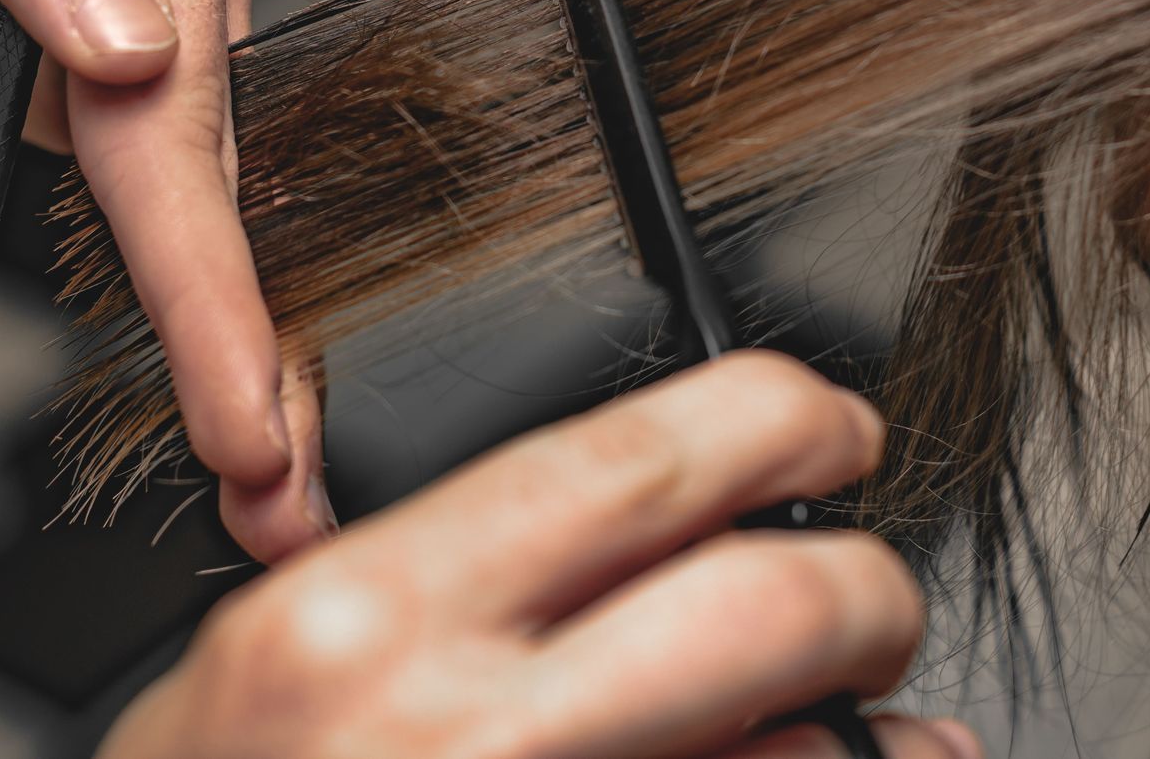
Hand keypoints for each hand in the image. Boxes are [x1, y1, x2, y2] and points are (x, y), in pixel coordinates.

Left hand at [0, 0, 326, 559]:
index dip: (210, 261)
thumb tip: (135, 39)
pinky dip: (202, 292)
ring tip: (262, 466)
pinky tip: (227, 368)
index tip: (239, 396)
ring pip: (212, 193)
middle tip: (273, 488)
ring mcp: (161, 6)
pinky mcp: (121, 65)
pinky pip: (170, 186)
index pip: (187, 91)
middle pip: (221, 166)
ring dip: (245, 337)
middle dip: (251, 339)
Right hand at [98, 354, 978, 758]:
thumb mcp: (278, 660)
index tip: (822, 428)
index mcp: (363, 620)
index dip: (774, 422)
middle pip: (763, 606)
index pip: (627, 461)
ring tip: (856, 732)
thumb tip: (654, 536)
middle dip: (867, 589)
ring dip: (861, 743)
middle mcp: (456, 733)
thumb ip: (456, 587)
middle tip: (871, 597)